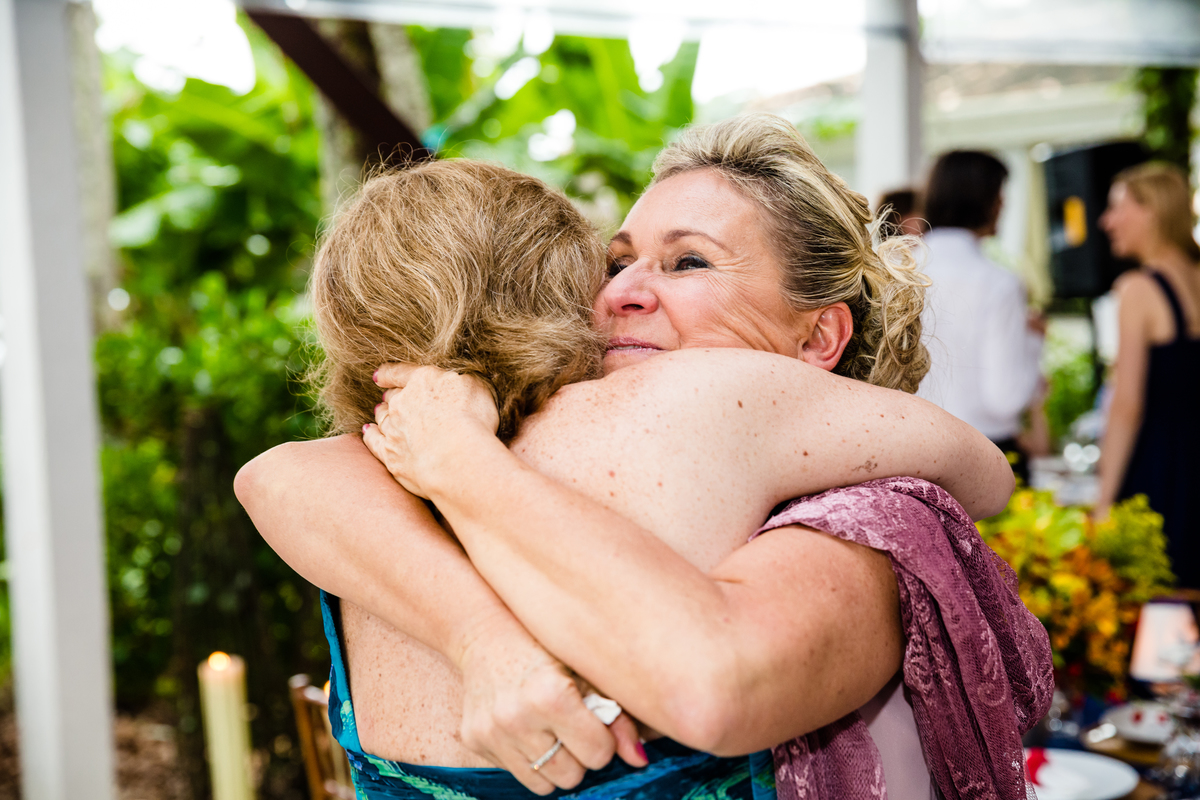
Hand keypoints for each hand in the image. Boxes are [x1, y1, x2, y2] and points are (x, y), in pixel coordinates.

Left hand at [363, 363, 500, 497]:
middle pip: (392, 398)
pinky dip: (370, 434)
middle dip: (391, 397)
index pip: (400, 373)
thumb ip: (462, 380)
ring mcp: (393, 429)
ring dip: (381, 414)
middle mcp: (402, 403)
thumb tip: (459, 379)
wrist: (457, 457)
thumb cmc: (473, 419)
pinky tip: (368, 431)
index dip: (389, 373)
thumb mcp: (477, 387)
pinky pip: (373, 441)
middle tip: (390, 397)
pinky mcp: (390, 454)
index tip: (380, 375)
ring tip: (380, 412)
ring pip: (382, 418)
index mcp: (422, 381)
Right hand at [457, 622, 647, 793]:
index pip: (597, 754)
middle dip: (579, 756)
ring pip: (542, 784)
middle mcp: (517, 717)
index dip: (603, 740)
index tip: (597, 723)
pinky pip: (515, 773)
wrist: (487, 633)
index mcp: (550, 695)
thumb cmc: (546, 648)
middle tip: (574, 728)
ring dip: (553, 763)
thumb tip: (639, 760)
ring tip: (551, 730)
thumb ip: (619, 716)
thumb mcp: (586, 671)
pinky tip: (526, 727)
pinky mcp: (474, 740)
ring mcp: (492, 732)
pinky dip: (527, 758)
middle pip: (570, 776)